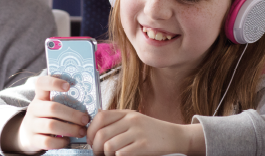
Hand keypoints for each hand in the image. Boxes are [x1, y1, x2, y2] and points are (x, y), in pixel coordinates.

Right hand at [1, 75, 89, 151]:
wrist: (28, 134)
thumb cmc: (47, 116)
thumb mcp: (50, 104)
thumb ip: (63, 101)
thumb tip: (89, 101)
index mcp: (40, 96)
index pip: (41, 83)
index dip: (54, 82)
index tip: (68, 86)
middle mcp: (34, 108)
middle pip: (52, 108)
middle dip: (72, 114)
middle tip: (85, 119)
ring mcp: (32, 124)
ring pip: (51, 125)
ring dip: (70, 129)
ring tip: (81, 132)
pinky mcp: (33, 140)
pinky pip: (48, 142)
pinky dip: (60, 142)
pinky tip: (68, 140)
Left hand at [87, 110, 205, 155]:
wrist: (174, 136)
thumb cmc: (151, 130)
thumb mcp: (134, 119)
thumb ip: (117, 120)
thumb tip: (95, 123)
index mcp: (126, 113)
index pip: (100, 117)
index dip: (91, 130)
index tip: (89, 140)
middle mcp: (131, 120)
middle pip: (102, 133)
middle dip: (95, 146)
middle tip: (96, 152)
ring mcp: (137, 132)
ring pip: (109, 145)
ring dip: (105, 154)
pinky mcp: (144, 145)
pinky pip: (122, 153)